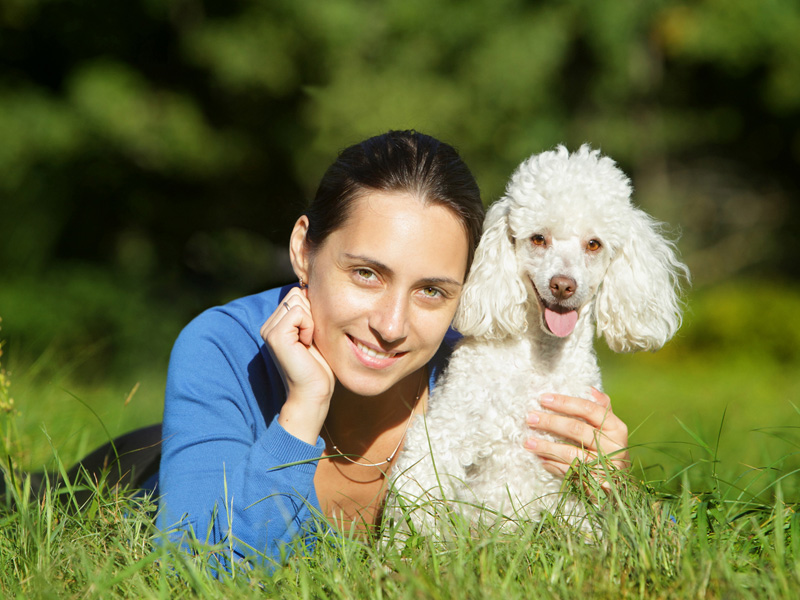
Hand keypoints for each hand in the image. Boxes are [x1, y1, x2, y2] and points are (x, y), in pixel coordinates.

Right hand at [260, 287, 334, 443]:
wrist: (313, 392)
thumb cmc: (319, 365)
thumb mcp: (314, 332)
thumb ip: (308, 311)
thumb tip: (309, 287)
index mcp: (276, 323)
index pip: (297, 294)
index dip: (312, 310)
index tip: (312, 334)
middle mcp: (268, 325)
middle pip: (297, 294)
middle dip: (312, 314)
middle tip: (310, 339)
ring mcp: (269, 330)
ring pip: (298, 301)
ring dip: (311, 321)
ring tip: (307, 343)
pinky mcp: (275, 335)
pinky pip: (298, 312)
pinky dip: (309, 327)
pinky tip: (305, 345)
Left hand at [524, 388, 629, 486]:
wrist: (619, 485)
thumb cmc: (609, 450)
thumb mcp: (610, 429)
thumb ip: (601, 409)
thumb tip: (590, 388)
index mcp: (616, 427)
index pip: (588, 409)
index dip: (565, 402)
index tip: (543, 398)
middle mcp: (613, 446)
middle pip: (577, 429)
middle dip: (550, 422)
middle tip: (530, 418)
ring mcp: (605, 466)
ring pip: (570, 453)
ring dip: (546, 447)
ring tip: (528, 442)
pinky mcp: (596, 483)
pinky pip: (569, 472)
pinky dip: (553, 465)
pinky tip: (541, 460)